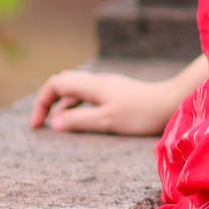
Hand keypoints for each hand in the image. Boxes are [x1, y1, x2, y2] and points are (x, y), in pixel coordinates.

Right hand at [30, 67, 176, 136]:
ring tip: (58, 126)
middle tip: (42, 124)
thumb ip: (79, 121)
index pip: (56, 83)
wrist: (171, 103)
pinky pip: (88, 96)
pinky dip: (77, 107)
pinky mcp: (116, 93)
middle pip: (63, 83)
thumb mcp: (107, 120)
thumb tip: (54, 123)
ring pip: (76, 90)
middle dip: (49, 101)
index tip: (38, 125)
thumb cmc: (141, 114)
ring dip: (63, 105)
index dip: (42, 101)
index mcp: (92, 85)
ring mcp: (107, 86)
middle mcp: (97, 81)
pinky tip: (82, 121)